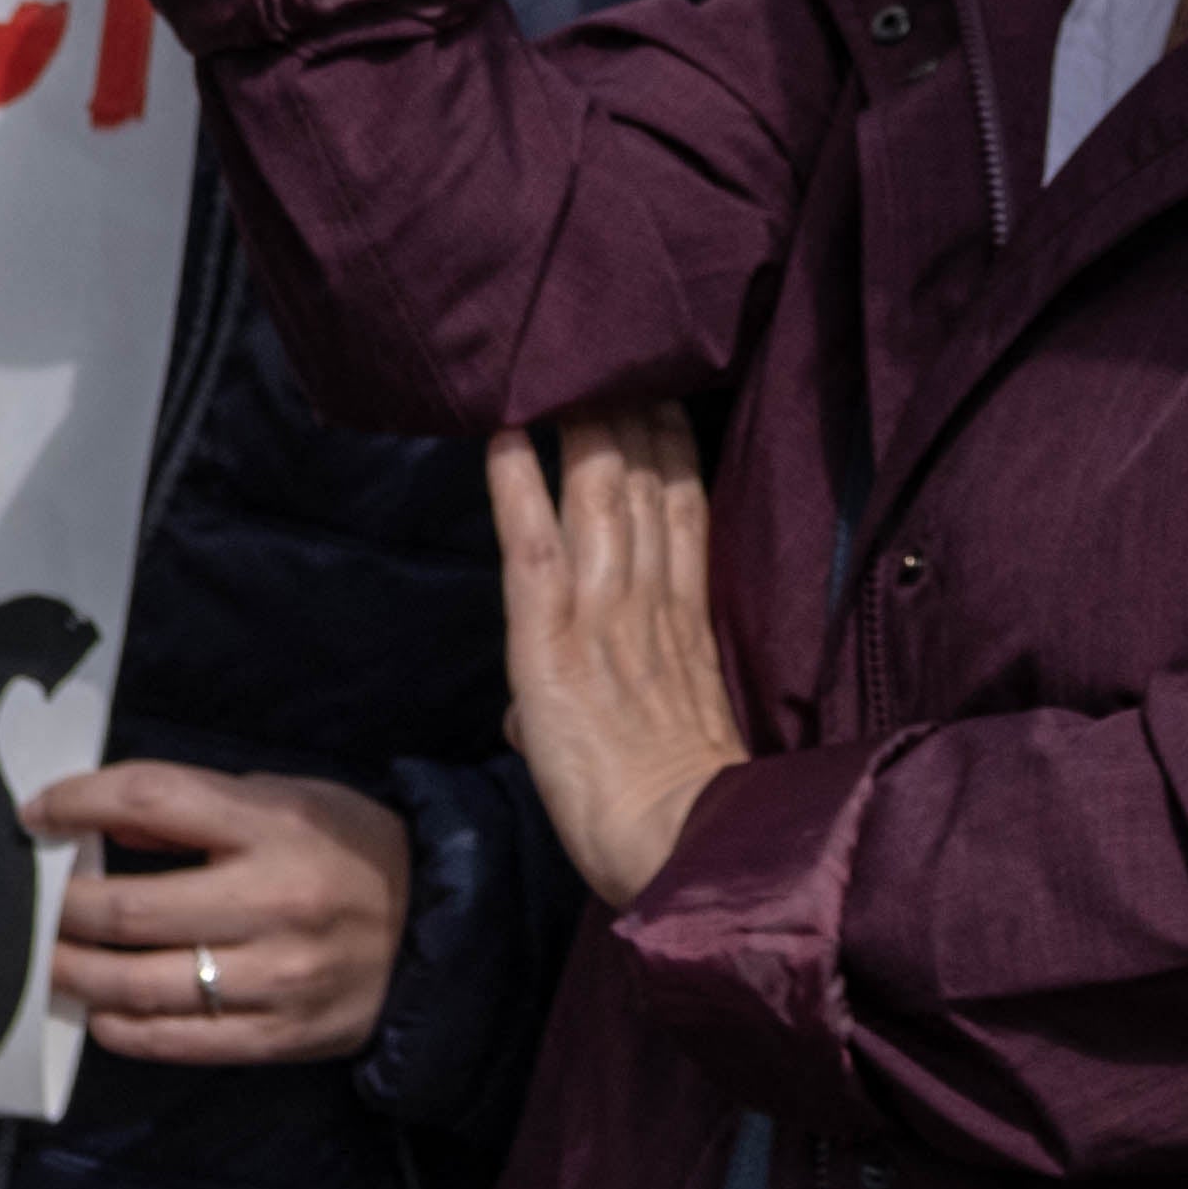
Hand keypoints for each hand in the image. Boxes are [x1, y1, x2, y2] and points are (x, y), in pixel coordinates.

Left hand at [29, 762, 411, 1065]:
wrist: (435, 928)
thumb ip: (198, 808)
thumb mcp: (286, 799)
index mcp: (275, 824)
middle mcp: (272, 899)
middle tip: (31, 906)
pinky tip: (101, 1009)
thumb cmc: (348, 849)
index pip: (155, 799)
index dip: (81, 802)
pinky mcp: (275, 1036)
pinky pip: (175, 1039)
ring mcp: (274, 975)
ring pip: (140, 984)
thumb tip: (105, 821)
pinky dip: (120, 1026)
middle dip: (63, 907)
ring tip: (47, 961)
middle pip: (131, 907)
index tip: (36, 812)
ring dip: (75, 974)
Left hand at [488, 407, 748, 913]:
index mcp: (685, 621)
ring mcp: (604, 612)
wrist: (683, 846)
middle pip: (645, 479)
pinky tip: (502, 430)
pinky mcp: (553, 638)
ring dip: (582, 420)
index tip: (664, 389)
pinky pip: (533, 542)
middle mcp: (650, 599)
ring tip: (567, 358)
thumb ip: (602, 712)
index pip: (682, 510)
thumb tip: (531, 713)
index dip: (672, 445)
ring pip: (598, 488)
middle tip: (618, 342)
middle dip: (632, 408)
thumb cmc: (675, 810)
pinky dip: (516, 482)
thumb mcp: (658, 743)